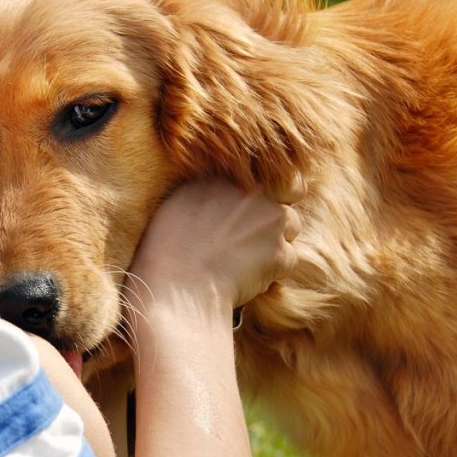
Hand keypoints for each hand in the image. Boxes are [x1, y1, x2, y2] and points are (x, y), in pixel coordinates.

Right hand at [126, 178, 300, 319]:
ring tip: (244, 257)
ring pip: (292, 224)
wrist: (175, 289)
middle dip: (275, 209)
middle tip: (253, 232)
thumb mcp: (175, 202)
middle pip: (287, 191)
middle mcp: (251, 189)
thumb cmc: (164, 252)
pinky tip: (246, 277)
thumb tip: (224, 191)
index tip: (256, 200)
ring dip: (276, 239)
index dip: (266, 184)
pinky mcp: (281, 252)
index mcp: (224, 173)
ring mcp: (270, 219)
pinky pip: (289, 258)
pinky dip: (274, 270)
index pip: (265, 167)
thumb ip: (207, 187)